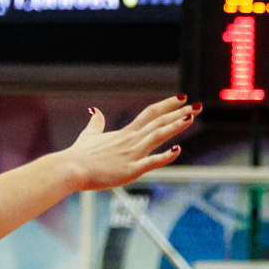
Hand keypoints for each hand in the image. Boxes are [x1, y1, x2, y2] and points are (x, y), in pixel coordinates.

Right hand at [63, 97, 195, 192]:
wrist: (71, 168)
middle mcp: (131, 140)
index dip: (167, 105)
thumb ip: (95, 124)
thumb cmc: (78, 156)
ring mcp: (132, 155)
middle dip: (179, 112)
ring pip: (158, 136)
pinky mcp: (130, 171)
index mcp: (124, 134)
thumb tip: (95, 111)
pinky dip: (165, 156)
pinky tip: (177, 150)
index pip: (150, 114)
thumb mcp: (88, 136)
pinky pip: (151, 162)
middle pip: (159, 122)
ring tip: (191, 116)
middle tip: (197, 105)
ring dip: (175, 126)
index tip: (181, 98)